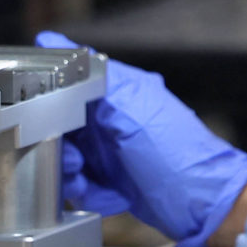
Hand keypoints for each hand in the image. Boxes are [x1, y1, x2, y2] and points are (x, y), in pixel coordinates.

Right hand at [40, 30, 246, 246]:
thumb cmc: (178, 157)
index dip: (50, 99)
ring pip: (69, 156)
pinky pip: (84, 181)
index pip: (70, 80)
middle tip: (76, 163)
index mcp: (120, 92)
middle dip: (63, 149)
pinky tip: (110, 195)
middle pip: (62, 125)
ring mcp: (113, 146)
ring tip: (90, 183)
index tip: (43, 120)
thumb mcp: (131, 114)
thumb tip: (55, 42)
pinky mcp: (114, 174)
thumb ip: (94, 82)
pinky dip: (91, 192)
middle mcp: (114, 116)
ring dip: (75, 175)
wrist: (202, 204)